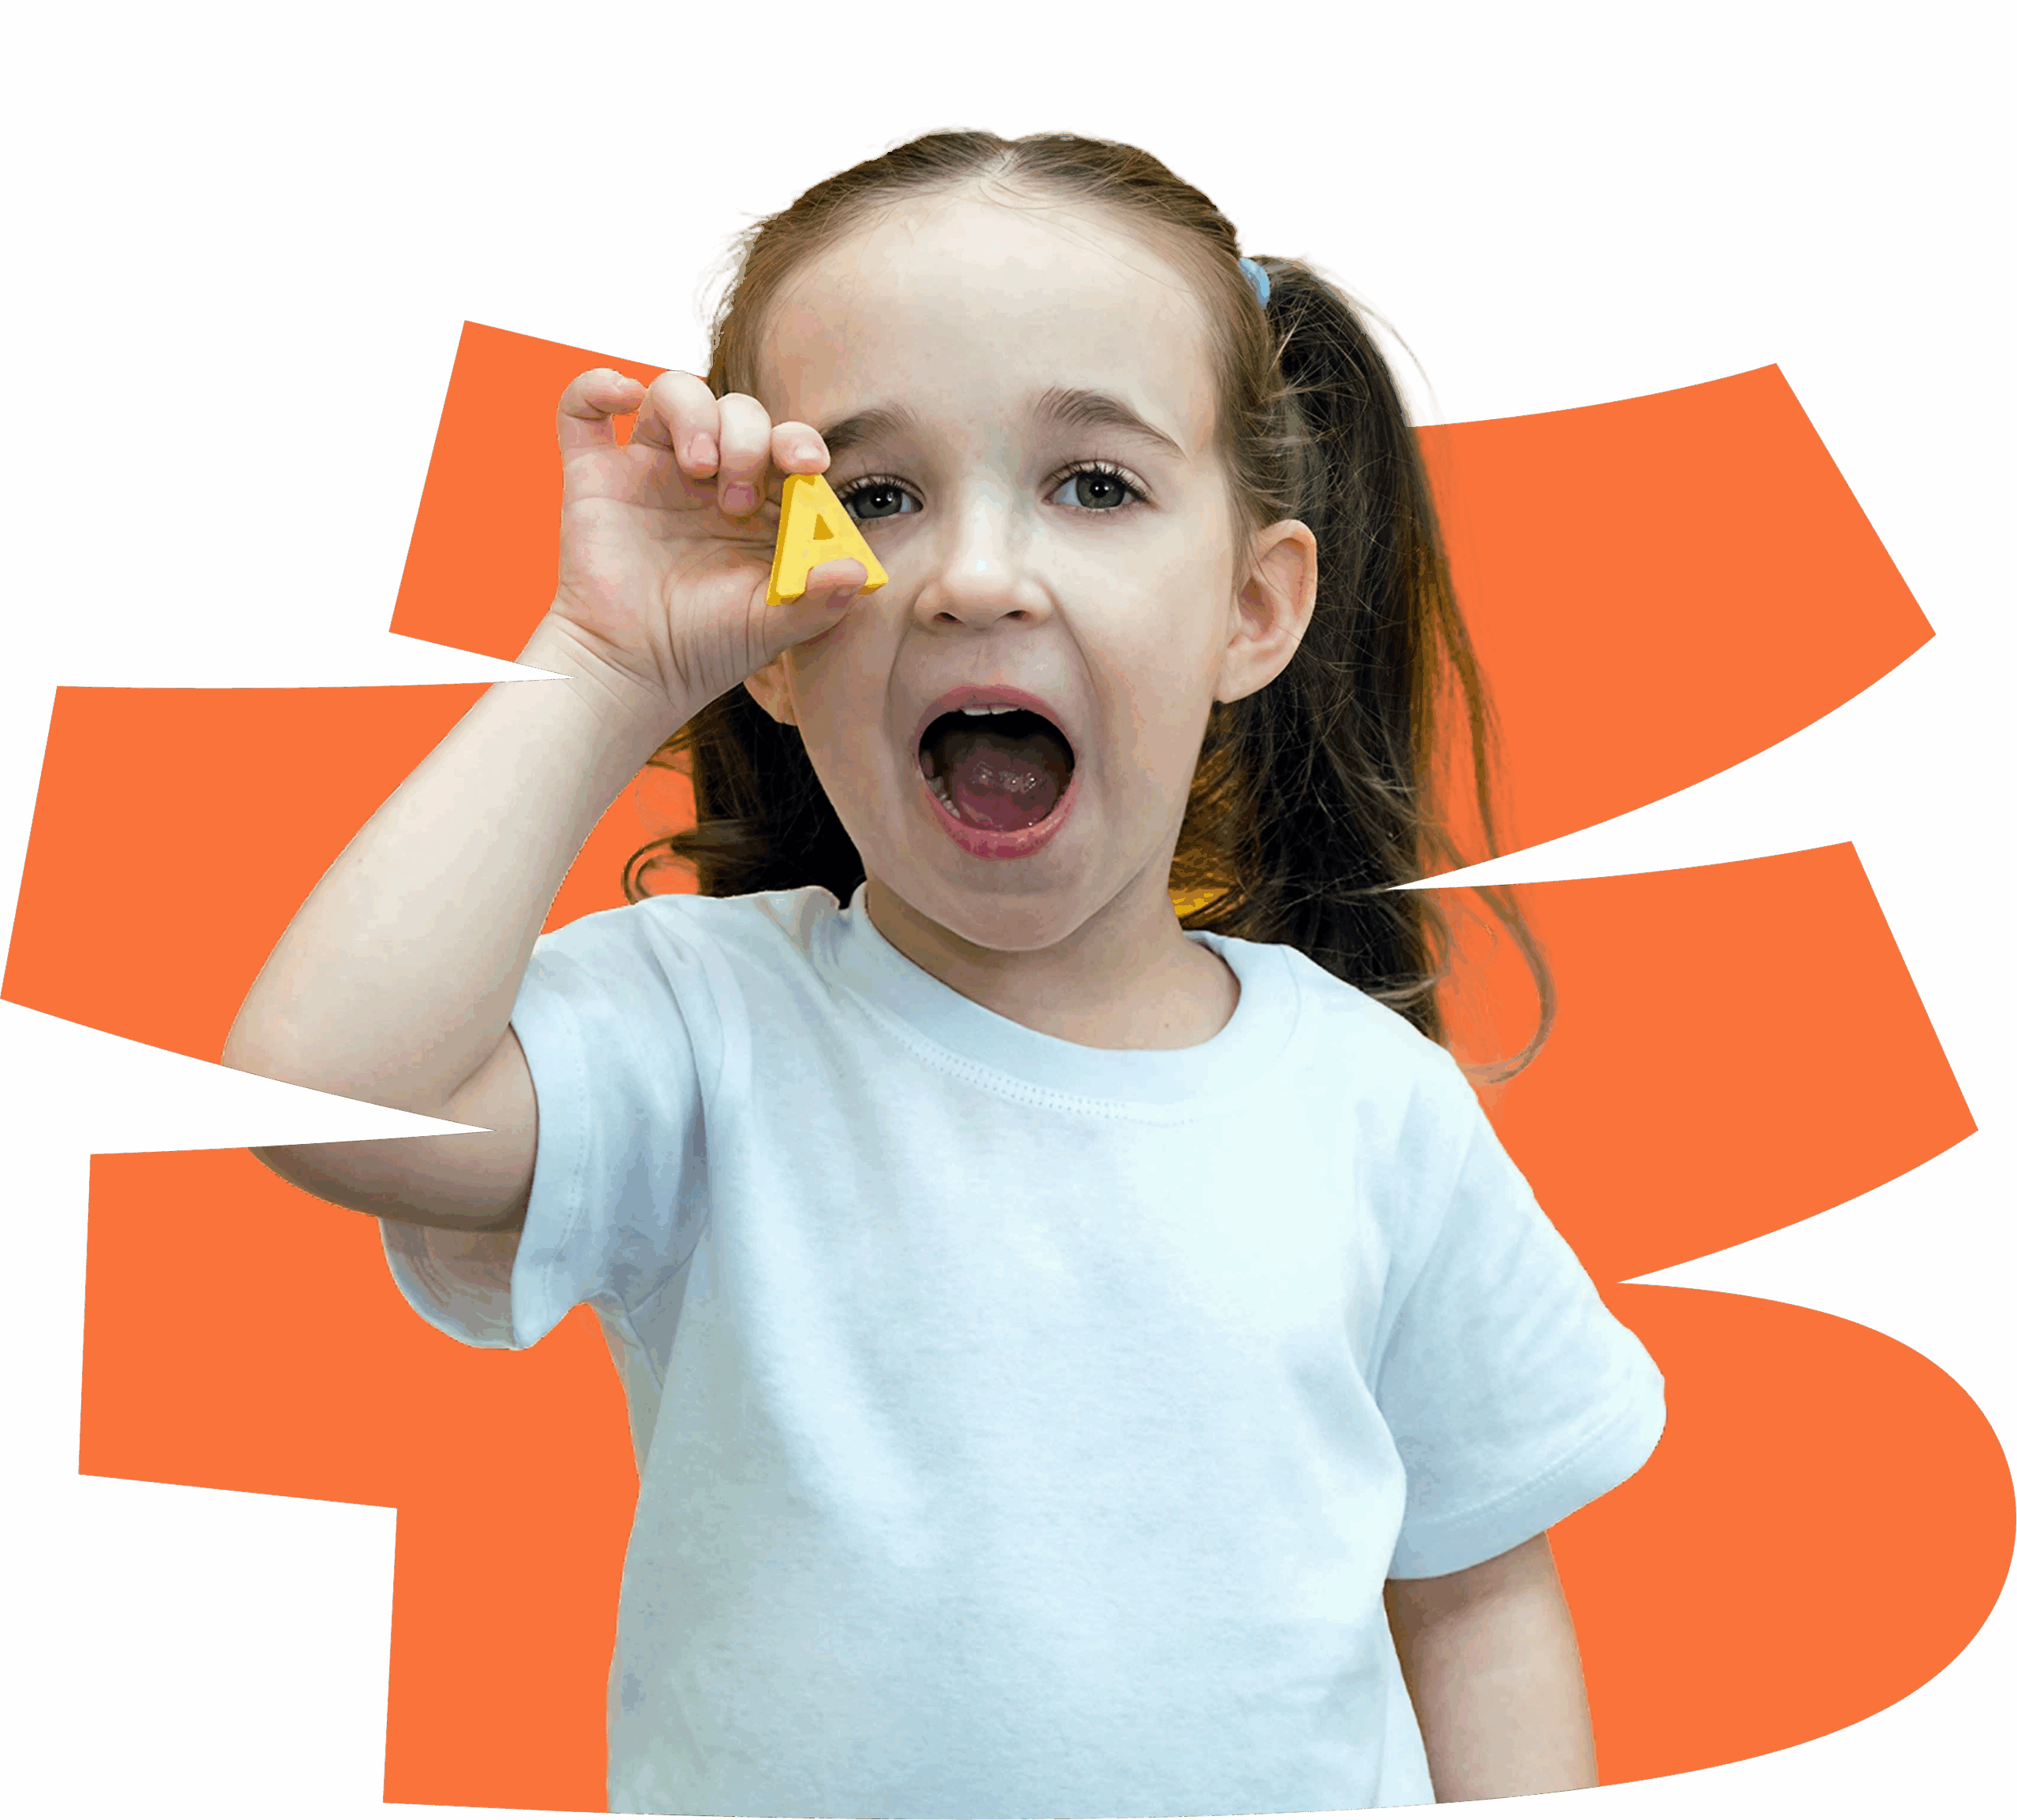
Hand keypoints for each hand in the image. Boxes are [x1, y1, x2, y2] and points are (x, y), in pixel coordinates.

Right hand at [544, 368, 870, 717]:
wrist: (631, 671)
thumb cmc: (706, 649)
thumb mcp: (770, 629)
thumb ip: (818, 602)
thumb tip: (857, 572)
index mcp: (759, 503)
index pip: (786, 446)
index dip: (799, 442)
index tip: (808, 466)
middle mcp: (708, 477)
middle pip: (737, 411)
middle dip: (747, 440)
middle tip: (736, 501)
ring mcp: (650, 472)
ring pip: (674, 394)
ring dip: (694, 414)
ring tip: (698, 467)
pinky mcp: (596, 477)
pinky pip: (583, 410)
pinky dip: (596, 386)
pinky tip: (622, 395)